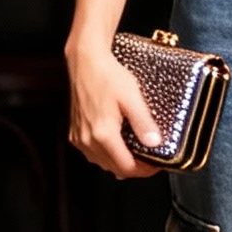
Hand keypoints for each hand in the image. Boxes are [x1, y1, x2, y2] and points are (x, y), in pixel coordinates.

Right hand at [67, 40, 163, 179]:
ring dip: (119, 163)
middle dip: (134, 168)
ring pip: (102, 163)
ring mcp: (79, 137)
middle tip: (150, 160)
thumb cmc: (107, 74)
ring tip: (136, 154)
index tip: (156, 165)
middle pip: (114, 169)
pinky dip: (106, 156)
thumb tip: (155, 143)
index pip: (126, 167)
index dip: (144, 171)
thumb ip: (143, 123)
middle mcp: (88, 139)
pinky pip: (92, 153)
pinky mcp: (75, 132)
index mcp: (103, 134)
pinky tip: (116, 146)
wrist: (85, 61)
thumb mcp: (132, 97)